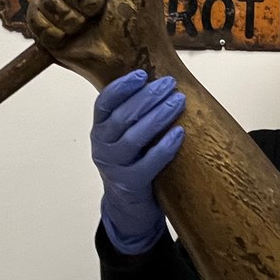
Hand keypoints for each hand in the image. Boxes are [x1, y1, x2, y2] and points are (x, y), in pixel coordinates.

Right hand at [29, 0, 128, 49]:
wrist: (126, 58)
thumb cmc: (137, 21)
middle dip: (86, 2)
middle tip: (99, 13)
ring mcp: (61, 0)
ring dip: (71, 18)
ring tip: (85, 25)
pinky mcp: (46, 22)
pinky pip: (33, 15)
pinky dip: (51, 30)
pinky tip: (67, 36)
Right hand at [92, 70, 186, 253]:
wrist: (127, 204)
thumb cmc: (131, 158)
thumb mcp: (124, 133)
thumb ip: (134, 110)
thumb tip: (160, 79)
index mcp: (99, 128)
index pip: (104, 103)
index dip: (122, 87)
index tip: (142, 74)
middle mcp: (101, 146)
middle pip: (122, 117)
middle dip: (148, 97)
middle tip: (170, 84)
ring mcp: (114, 167)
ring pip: (134, 138)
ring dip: (158, 116)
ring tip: (178, 101)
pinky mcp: (130, 184)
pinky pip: (148, 163)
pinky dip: (164, 147)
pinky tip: (179, 132)